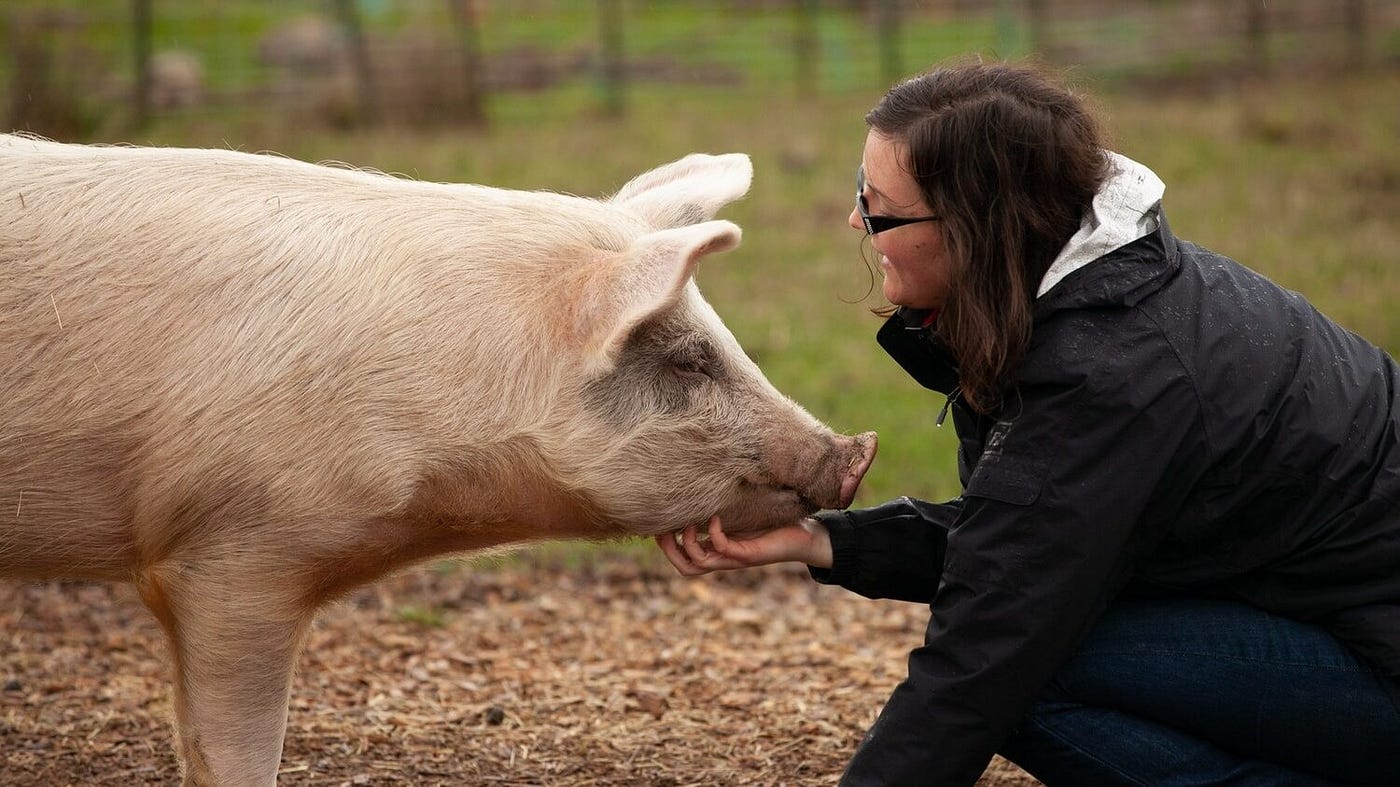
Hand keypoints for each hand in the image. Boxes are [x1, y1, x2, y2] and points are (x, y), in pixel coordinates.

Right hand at [654, 515, 832, 576]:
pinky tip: (715, 518)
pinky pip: (722, 549)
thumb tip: (706, 482)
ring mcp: (735, 558)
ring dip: (686, 544)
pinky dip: (713, 534)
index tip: (657, 524)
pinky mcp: (748, 555)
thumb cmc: (776, 523)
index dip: (666, 545)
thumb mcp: (744, 513)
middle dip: (668, 550)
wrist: (807, 536)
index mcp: (719, 550)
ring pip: (698, 564)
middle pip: (684, 567)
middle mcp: (724, 558)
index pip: (684, 557)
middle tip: (660, 530)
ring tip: (686, 523)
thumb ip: (725, 505)